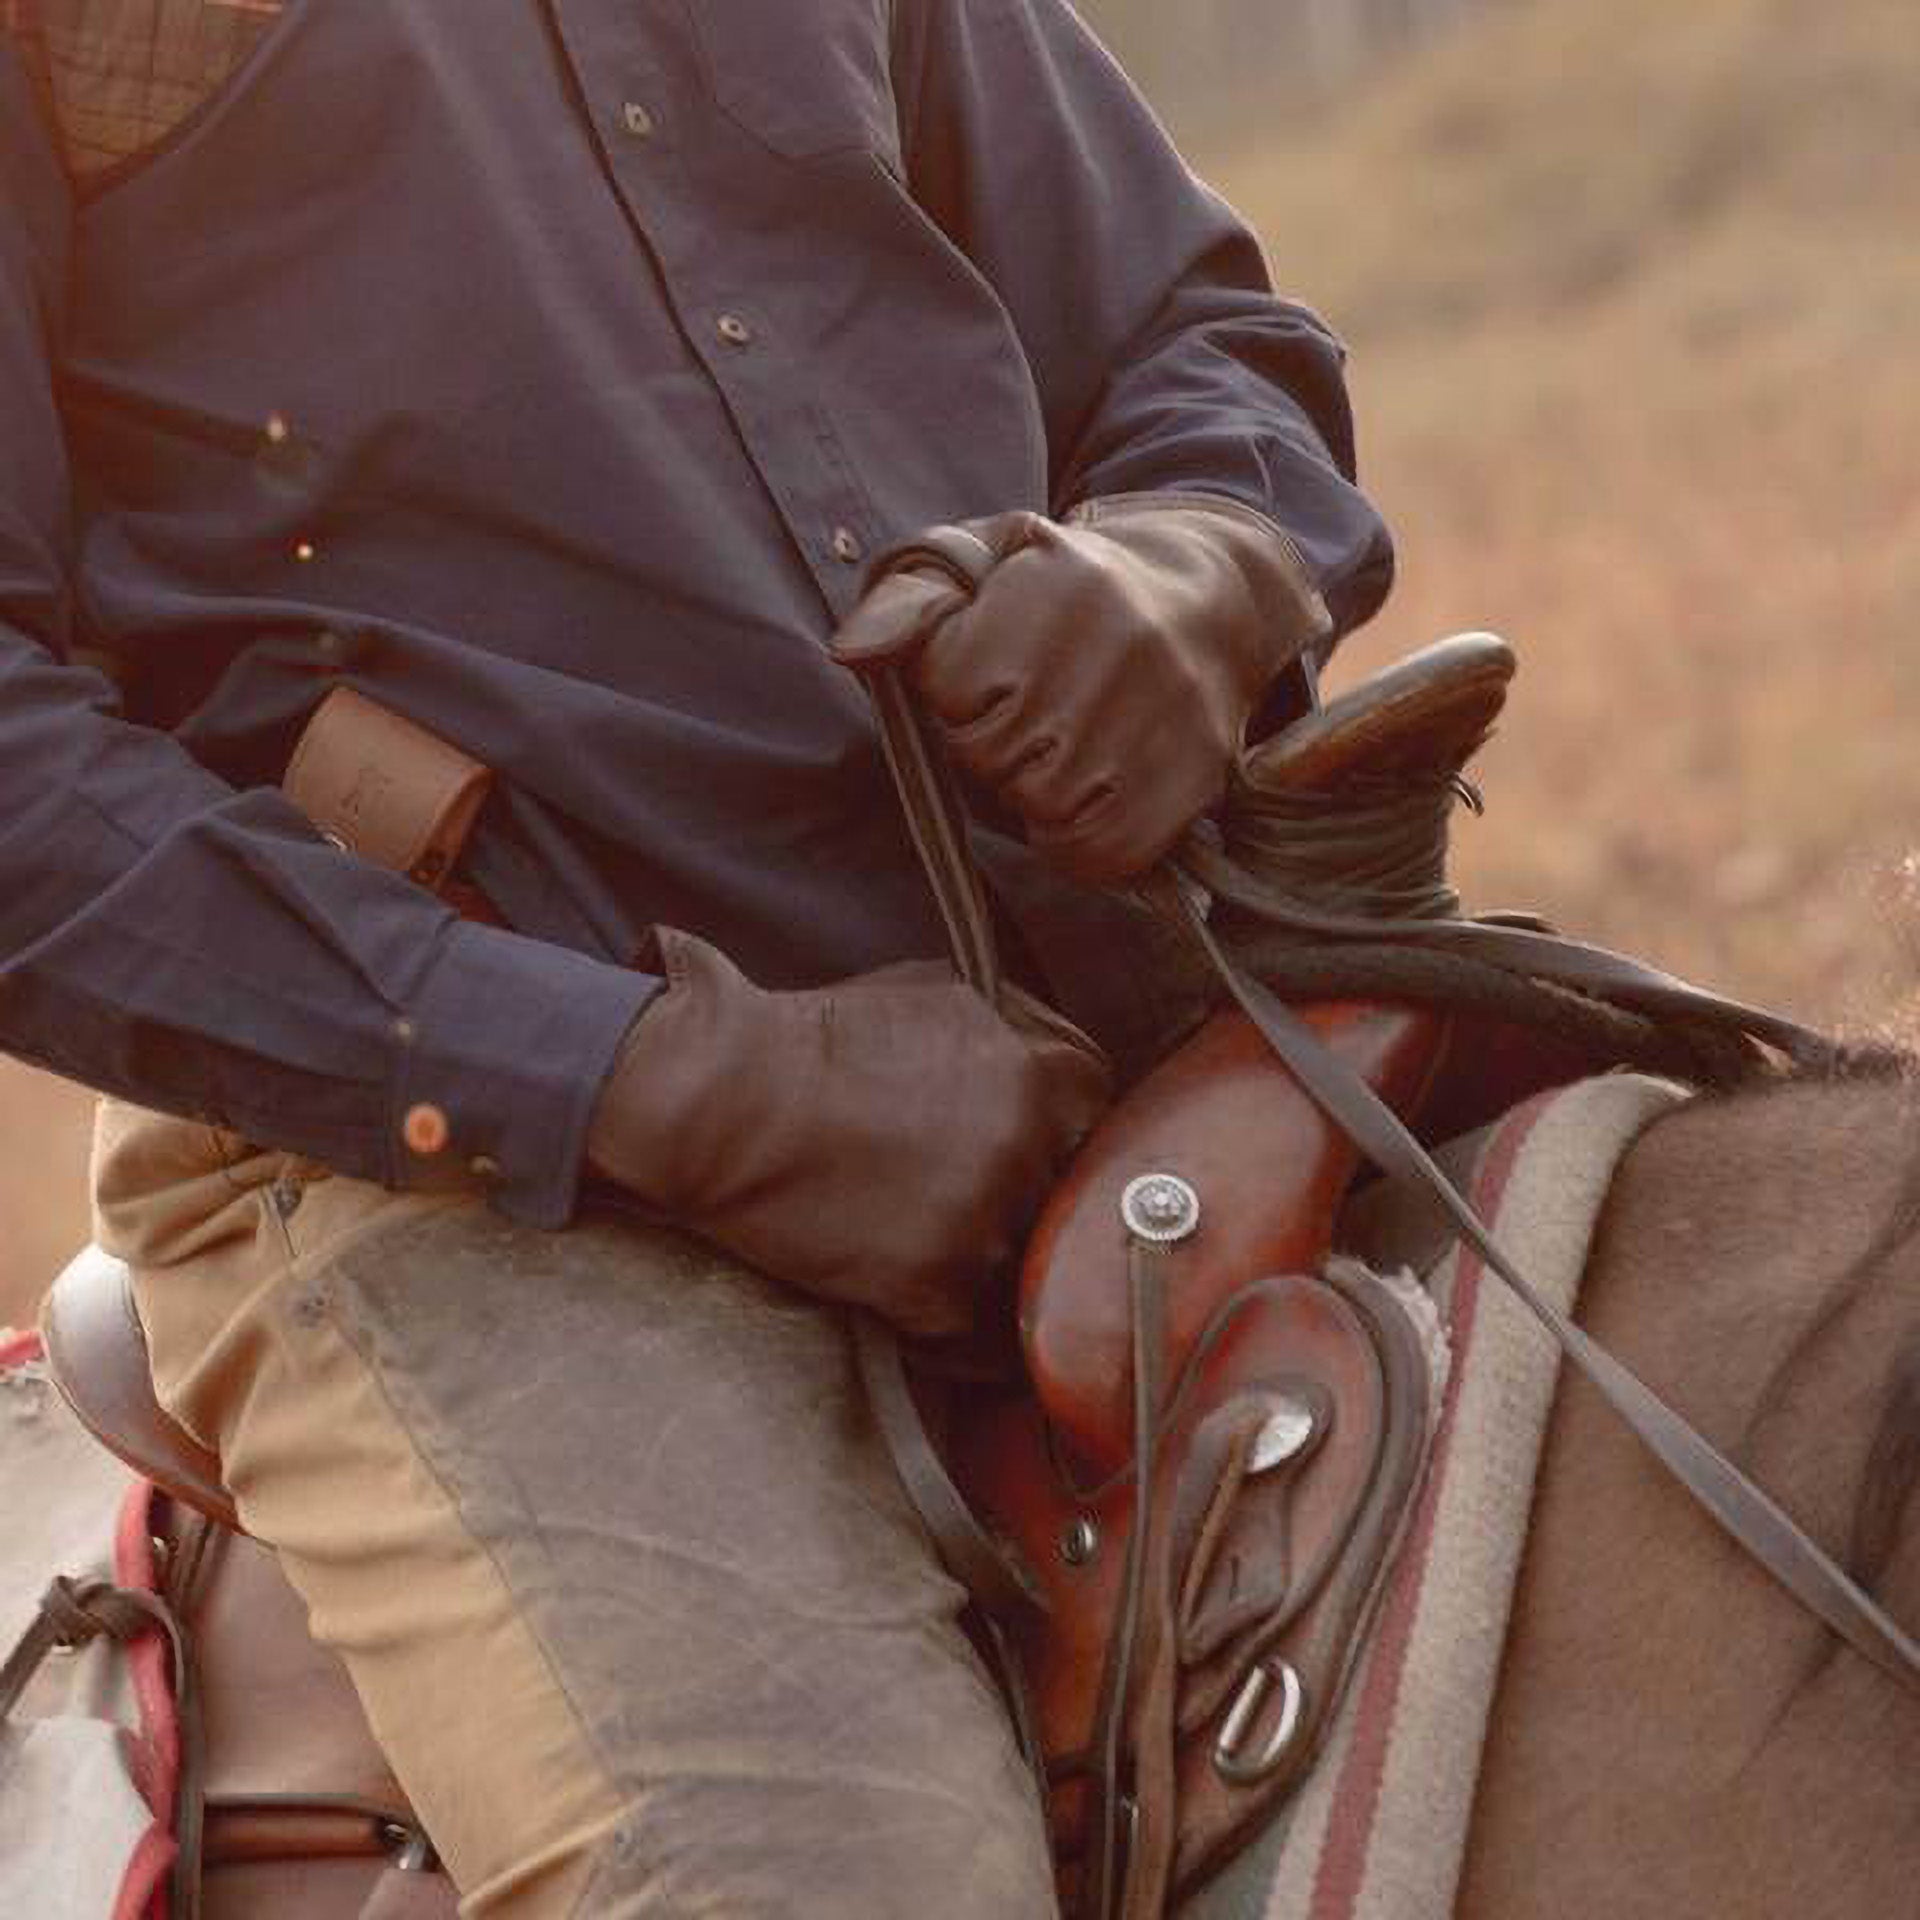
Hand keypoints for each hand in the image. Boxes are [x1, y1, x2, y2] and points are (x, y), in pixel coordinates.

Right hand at [586, 930, 1111, 1336]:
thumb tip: (1061, 1068)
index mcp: (1052, 1072)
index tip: (1024, 1161)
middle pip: (1071, 1207)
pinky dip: (949, 1327)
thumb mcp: (944, 992)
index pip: (1104, 1131)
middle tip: (972, 1212)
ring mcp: (990, 1221)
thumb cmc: (823, 1039)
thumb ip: (1023, 1032)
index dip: (1060, 1147)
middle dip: (1028, 1210)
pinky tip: (909, 1297)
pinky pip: (979, 1338)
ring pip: (1030, 1277)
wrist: (728, 1100)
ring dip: (990, 1272)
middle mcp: (1034, 1144)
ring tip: (932, 1252)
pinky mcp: (938, 1287)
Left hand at [905, 494, 1329, 882]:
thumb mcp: (990, 559)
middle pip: (991, 751)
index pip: (949, 681)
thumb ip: (911, 598)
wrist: (1212, 605)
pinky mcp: (1192, 778)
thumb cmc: (1070, 589)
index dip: (953, 692)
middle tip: (1025, 719)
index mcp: (1060, 582)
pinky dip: (1075, 842)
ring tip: (1055, 753)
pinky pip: (1099, 851)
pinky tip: (1082, 798)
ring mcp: (1164, 715)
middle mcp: (1121, 644)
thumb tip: (851, 652)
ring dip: (1030, 794)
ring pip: (1041, 805)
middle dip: (988, 745)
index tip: (987, 674)